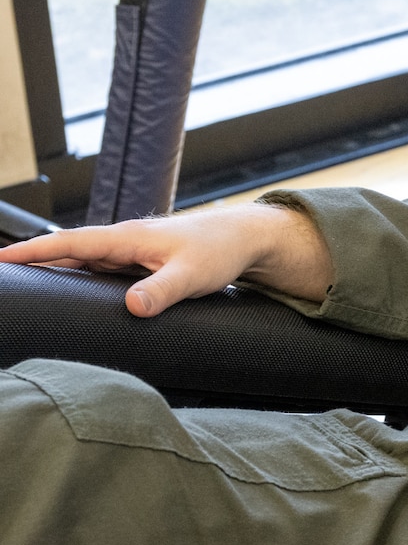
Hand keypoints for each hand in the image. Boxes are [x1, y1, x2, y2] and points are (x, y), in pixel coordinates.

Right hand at [0, 204, 333, 316]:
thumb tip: (132, 307)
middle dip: (32, 261)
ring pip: (81, 260)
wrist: (245, 240)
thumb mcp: (193, 275)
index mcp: (128, 238)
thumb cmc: (221, 251)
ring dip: (52, 269)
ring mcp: (130, 251)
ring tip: (20, 287)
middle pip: (67, 251)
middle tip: (0, 277)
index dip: (34, 252)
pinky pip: (98, 268)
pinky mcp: (139, 262)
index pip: (70, 243)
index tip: (0, 260)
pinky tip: (67, 292)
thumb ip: (163, 291)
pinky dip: (77, 276)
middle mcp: (123, 241)